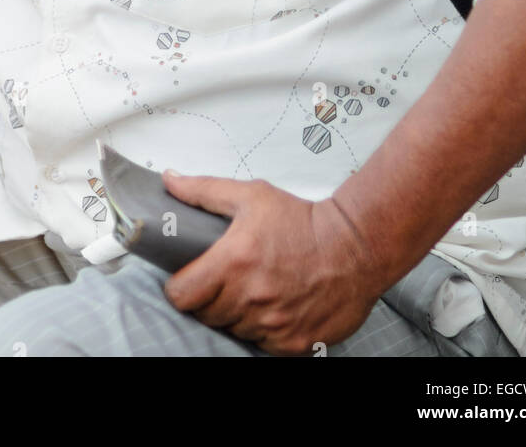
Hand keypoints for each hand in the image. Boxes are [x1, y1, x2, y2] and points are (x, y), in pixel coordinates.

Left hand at [162, 171, 385, 355]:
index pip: (181, 295)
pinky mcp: (292, 343)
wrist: (354, 246)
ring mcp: (272, 324)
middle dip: (210, 298)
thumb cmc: (304, 221)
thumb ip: (203, 190)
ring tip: (255, 288)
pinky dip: (263, 328)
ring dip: (238, 313)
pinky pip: (261, 344)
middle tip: (227, 279)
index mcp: (234, 262)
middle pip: (206, 315)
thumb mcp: (251, 195)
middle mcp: (251, 298)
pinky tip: (275, 303)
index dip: (180, 287)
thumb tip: (171, 181)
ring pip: (233, 329)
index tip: (188, 279)